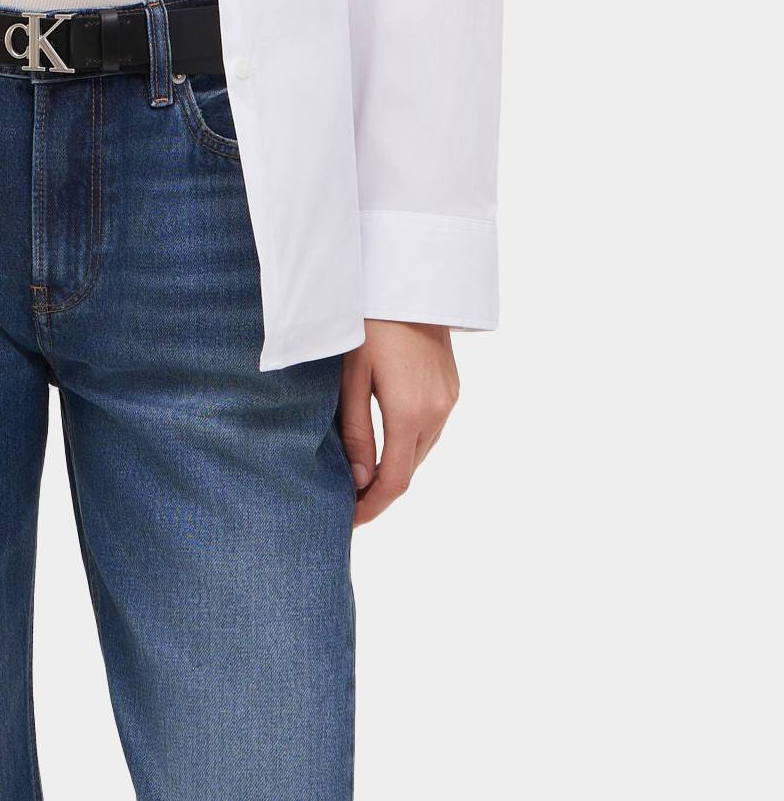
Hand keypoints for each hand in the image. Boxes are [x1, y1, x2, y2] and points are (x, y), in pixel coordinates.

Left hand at [339, 319, 459, 526]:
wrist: (409, 280)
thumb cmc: (370, 323)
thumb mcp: (352, 376)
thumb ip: (356, 431)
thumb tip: (360, 481)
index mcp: (409, 412)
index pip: (395, 481)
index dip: (372, 506)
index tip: (349, 520)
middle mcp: (437, 412)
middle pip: (410, 469)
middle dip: (380, 490)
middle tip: (348, 499)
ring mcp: (449, 400)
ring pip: (421, 451)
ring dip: (396, 465)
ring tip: (362, 473)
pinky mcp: (452, 388)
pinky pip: (431, 429)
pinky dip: (409, 442)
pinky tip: (387, 438)